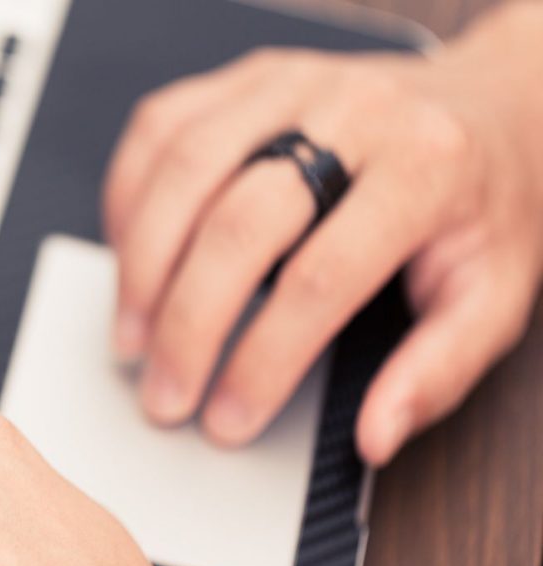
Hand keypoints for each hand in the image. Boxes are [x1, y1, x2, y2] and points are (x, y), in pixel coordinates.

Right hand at [103, 1, 542, 464]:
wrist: (488, 107)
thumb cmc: (477, 204)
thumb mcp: (491, 297)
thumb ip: (437, 371)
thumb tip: (374, 434)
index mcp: (425, 169)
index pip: (321, 278)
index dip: (262, 360)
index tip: (229, 420)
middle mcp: (354, 112)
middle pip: (237, 224)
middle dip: (186, 326)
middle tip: (164, 396)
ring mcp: (291, 84)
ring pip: (182, 172)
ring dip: (141, 269)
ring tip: (132, 339)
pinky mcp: (244, 77)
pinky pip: (158, 130)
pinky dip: (127, 200)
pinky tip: (130, 258)